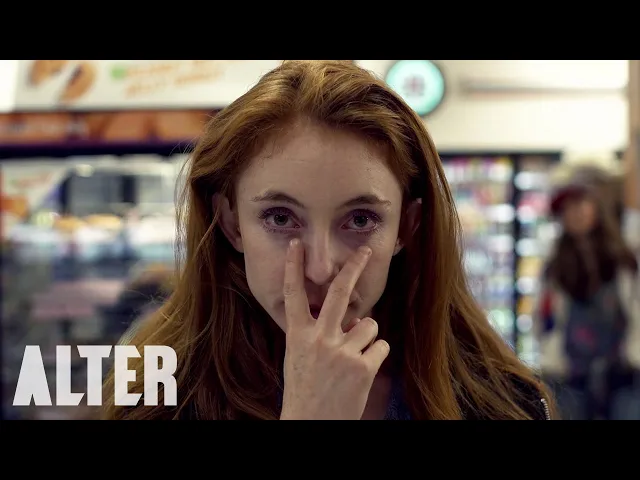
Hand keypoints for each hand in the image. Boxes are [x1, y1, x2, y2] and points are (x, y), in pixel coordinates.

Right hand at [280, 239, 389, 419]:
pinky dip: (375, 355)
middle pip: (339, 293)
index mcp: (298, 336)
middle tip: (366, 250)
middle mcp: (320, 339)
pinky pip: (381, 345)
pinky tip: (362, 371)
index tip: (296, 245)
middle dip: (354, 267)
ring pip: (370, 324)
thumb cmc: (305, 389)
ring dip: (366, 336)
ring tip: (353, 358)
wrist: (311, 424)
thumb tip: (353, 316)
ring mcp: (342, 352)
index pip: (293, 295)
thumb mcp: (299, 357)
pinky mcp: (363, 367)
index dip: (294, 267)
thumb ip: (318, 333)